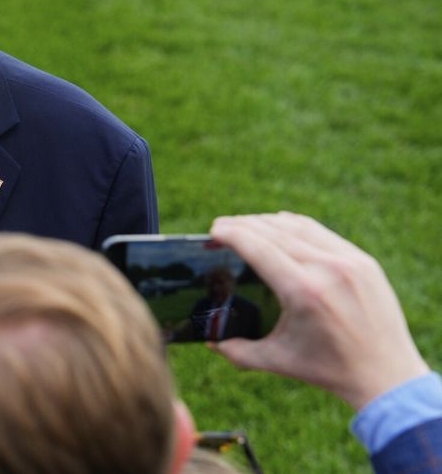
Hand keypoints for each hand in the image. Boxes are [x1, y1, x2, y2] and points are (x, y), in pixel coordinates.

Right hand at [209, 212, 428, 409]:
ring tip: (246, 225)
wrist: (387, 375)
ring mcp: (349, 261)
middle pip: (275, 231)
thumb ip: (237, 351)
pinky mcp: (363, 261)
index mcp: (304, 291)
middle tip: (222, 227)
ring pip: (298, 226)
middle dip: (243, 224)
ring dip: (267, 221)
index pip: (259, 247)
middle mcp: (328, 269)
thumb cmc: (329, 370)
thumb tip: (208, 341)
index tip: (214, 230)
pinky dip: (295, 226)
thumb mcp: (277, 360)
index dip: (232, 234)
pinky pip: (321, 233)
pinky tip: (279, 226)